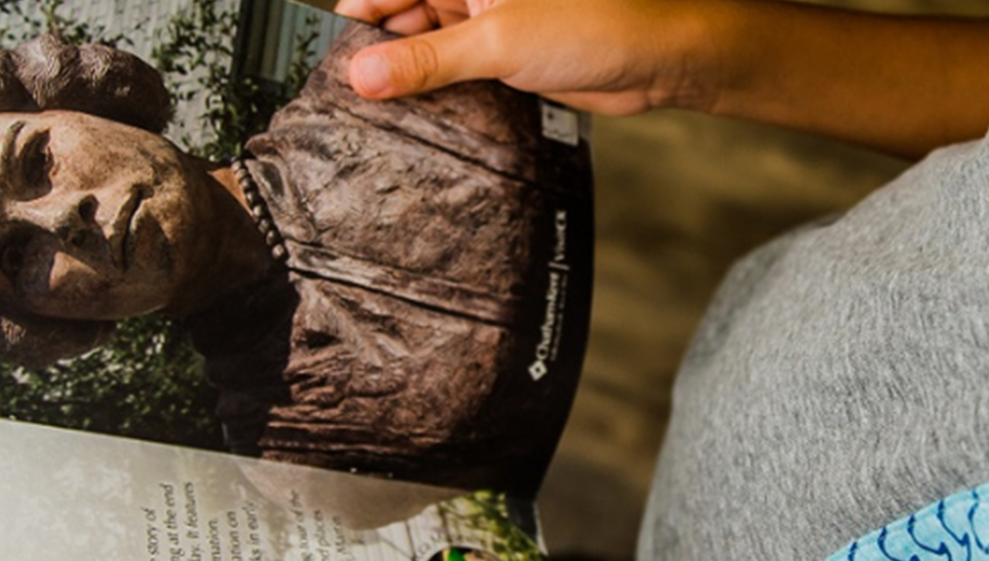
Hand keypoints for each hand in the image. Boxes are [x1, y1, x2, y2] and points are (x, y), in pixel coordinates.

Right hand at [333, 0, 715, 114]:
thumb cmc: (595, 23)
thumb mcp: (496, 42)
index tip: (332, 55)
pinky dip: (440, 93)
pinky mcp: (508, 56)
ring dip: (411, 79)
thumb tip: (364, 74)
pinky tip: (422, 116)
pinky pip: (458, 73)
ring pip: (430, 48)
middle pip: (405, 17)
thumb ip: (426, 61)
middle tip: (354, 95)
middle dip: (380, 53)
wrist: (656, 58)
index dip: (358, 17)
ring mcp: (491, 22)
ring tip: (382, 111)